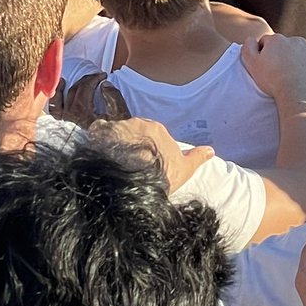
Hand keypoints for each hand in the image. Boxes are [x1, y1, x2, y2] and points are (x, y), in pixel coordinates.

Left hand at [49, 73, 129, 128]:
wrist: (109, 153)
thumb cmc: (115, 135)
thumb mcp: (120, 115)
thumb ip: (114, 97)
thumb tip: (105, 84)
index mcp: (84, 112)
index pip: (85, 88)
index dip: (94, 78)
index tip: (103, 76)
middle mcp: (71, 116)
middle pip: (74, 90)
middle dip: (86, 80)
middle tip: (95, 77)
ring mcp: (65, 122)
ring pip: (60, 99)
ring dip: (64, 88)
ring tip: (65, 80)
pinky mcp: (63, 128)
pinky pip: (54, 111)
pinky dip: (54, 102)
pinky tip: (56, 95)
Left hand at [88, 117, 213, 194]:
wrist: (141, 182)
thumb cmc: (164, 175)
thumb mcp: (185, 169)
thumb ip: (198, 157)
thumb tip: (211, 150)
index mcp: (157, 128)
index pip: (147, 131)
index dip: (143, 145)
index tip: (140, 159)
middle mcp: (138, 123)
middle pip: (129, 129)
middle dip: (125, 142)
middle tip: (123, 160)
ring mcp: (119, 128)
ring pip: (112, 130)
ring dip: (109, 141)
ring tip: (107, 158)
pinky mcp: (101, 135)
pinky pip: (95, 132)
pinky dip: (94, 140)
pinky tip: (96, 153)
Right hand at [241, 33, 305, 104]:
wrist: (297, 94)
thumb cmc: (273, 80)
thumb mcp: (252, 64)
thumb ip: (248, 47)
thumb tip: (251, 39)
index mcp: (275, 39)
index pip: (265, 42)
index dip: (262, 54)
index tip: (263, 66)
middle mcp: (292, 39)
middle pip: (282, 44)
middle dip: (278, 53)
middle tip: (276, 70)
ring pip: (298, 46)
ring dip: (294, 54)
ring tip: (291, 70)